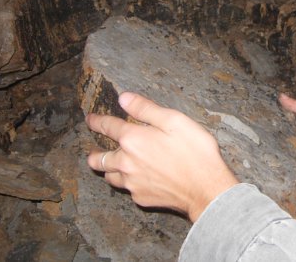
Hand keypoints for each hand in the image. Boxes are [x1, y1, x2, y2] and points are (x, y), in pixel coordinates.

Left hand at [86, 92, 237, 221]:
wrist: (205, 188)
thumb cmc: (194, 151)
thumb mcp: (174, 120)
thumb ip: (146, 108)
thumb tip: (123, 98)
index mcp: (133, 139)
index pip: (107, 127)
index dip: (96, 121)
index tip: (90, 119)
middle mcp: (126, 162)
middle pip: (98, 158)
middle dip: (94, 153)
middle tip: (95, 151)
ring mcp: (132, 183)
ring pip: (110, 176)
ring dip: (109, 169)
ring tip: (113, 166)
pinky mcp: (141, 197)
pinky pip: (127, 189)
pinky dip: (129, 183)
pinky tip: (138, 180)